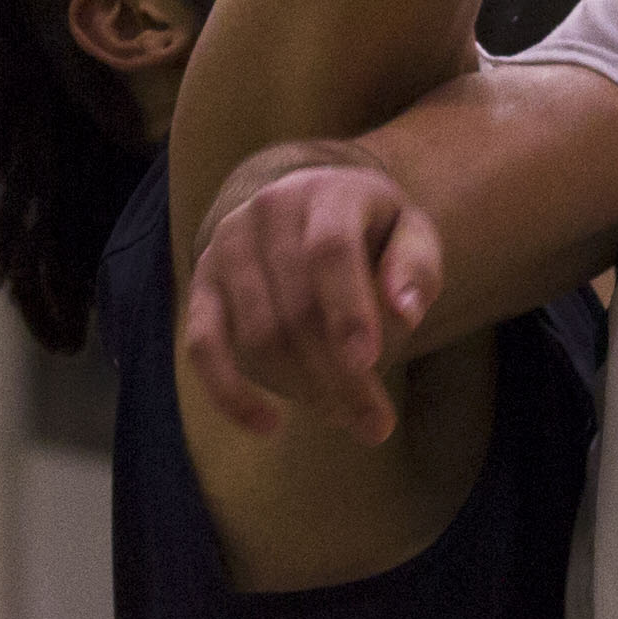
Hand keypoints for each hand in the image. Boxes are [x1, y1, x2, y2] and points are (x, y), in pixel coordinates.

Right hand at [181, 158, 441, 442]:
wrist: (307, 203)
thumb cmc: (371, 229)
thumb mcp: (410, 231)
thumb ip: (415, 265)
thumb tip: (404, 311)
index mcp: (325, 193)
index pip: (330, 250)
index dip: (348, 309)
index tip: (369, 363)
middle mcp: (267, 211)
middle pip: (295, 306)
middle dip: (337, 375)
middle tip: (376, 424)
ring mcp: (226, 246)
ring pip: (256, 333)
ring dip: (300, 388)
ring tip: (345, 418)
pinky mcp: (202, 283)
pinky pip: (202, 345)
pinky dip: (229, 392)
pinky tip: (267, 425)